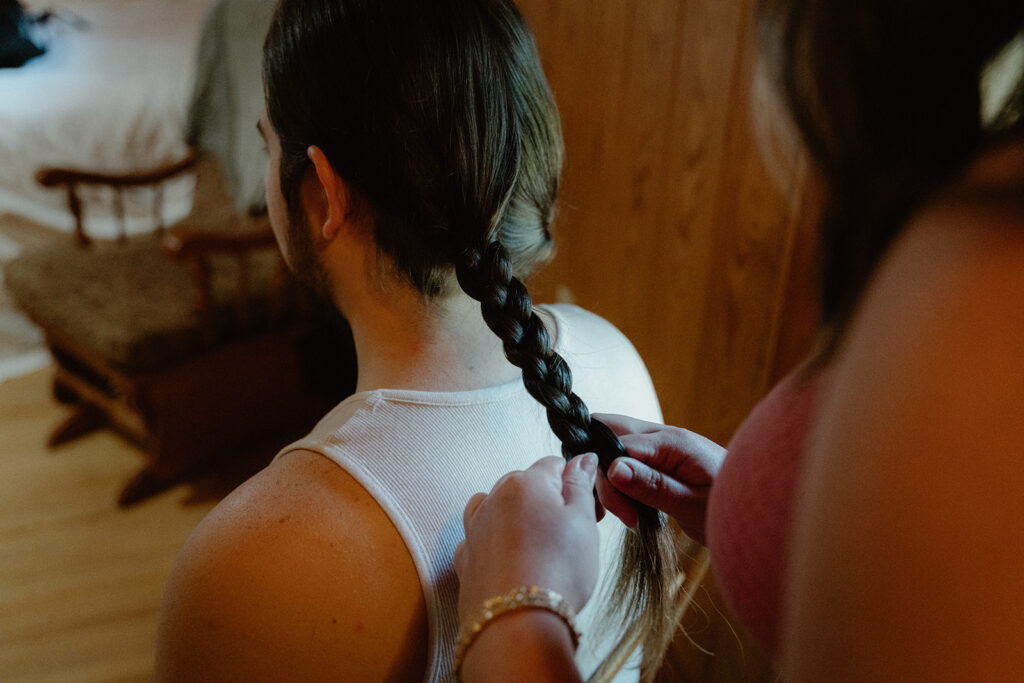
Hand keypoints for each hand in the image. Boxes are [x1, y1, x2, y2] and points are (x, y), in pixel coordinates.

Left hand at [454, 455, 600, 622]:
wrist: (518, 625)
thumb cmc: (557, 571)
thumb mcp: (583, 522)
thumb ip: (580, 485)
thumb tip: (581, 459)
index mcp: (525, 483)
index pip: (552, 464)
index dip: (574, 482)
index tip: (587, 507)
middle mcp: (493, 500)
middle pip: (524, 484)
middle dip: (547, 500)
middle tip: (570, 532)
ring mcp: (475, 529)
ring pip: (496, 507)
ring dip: (515, 517)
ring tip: (538, 544)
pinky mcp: (466, 559)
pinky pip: (478, 537)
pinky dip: (493, 542)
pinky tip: (510, 559)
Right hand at [592, 413, 724, 543]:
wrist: (762, 512)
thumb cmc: (732, 509)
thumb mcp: (691, 505)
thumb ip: (652, 485)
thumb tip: (613, 467)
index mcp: (673, 442)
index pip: (618, 447)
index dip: (609, 480)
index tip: (624, 515)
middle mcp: (665, 435)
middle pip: (609, 431)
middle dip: (601, 470)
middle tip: (619, 513)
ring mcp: (663, 444)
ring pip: (615, 444)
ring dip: (610, 478)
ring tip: (627, 515)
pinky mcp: (663, 457)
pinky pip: (628, 458)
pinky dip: (619, 479)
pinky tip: (628, 507)